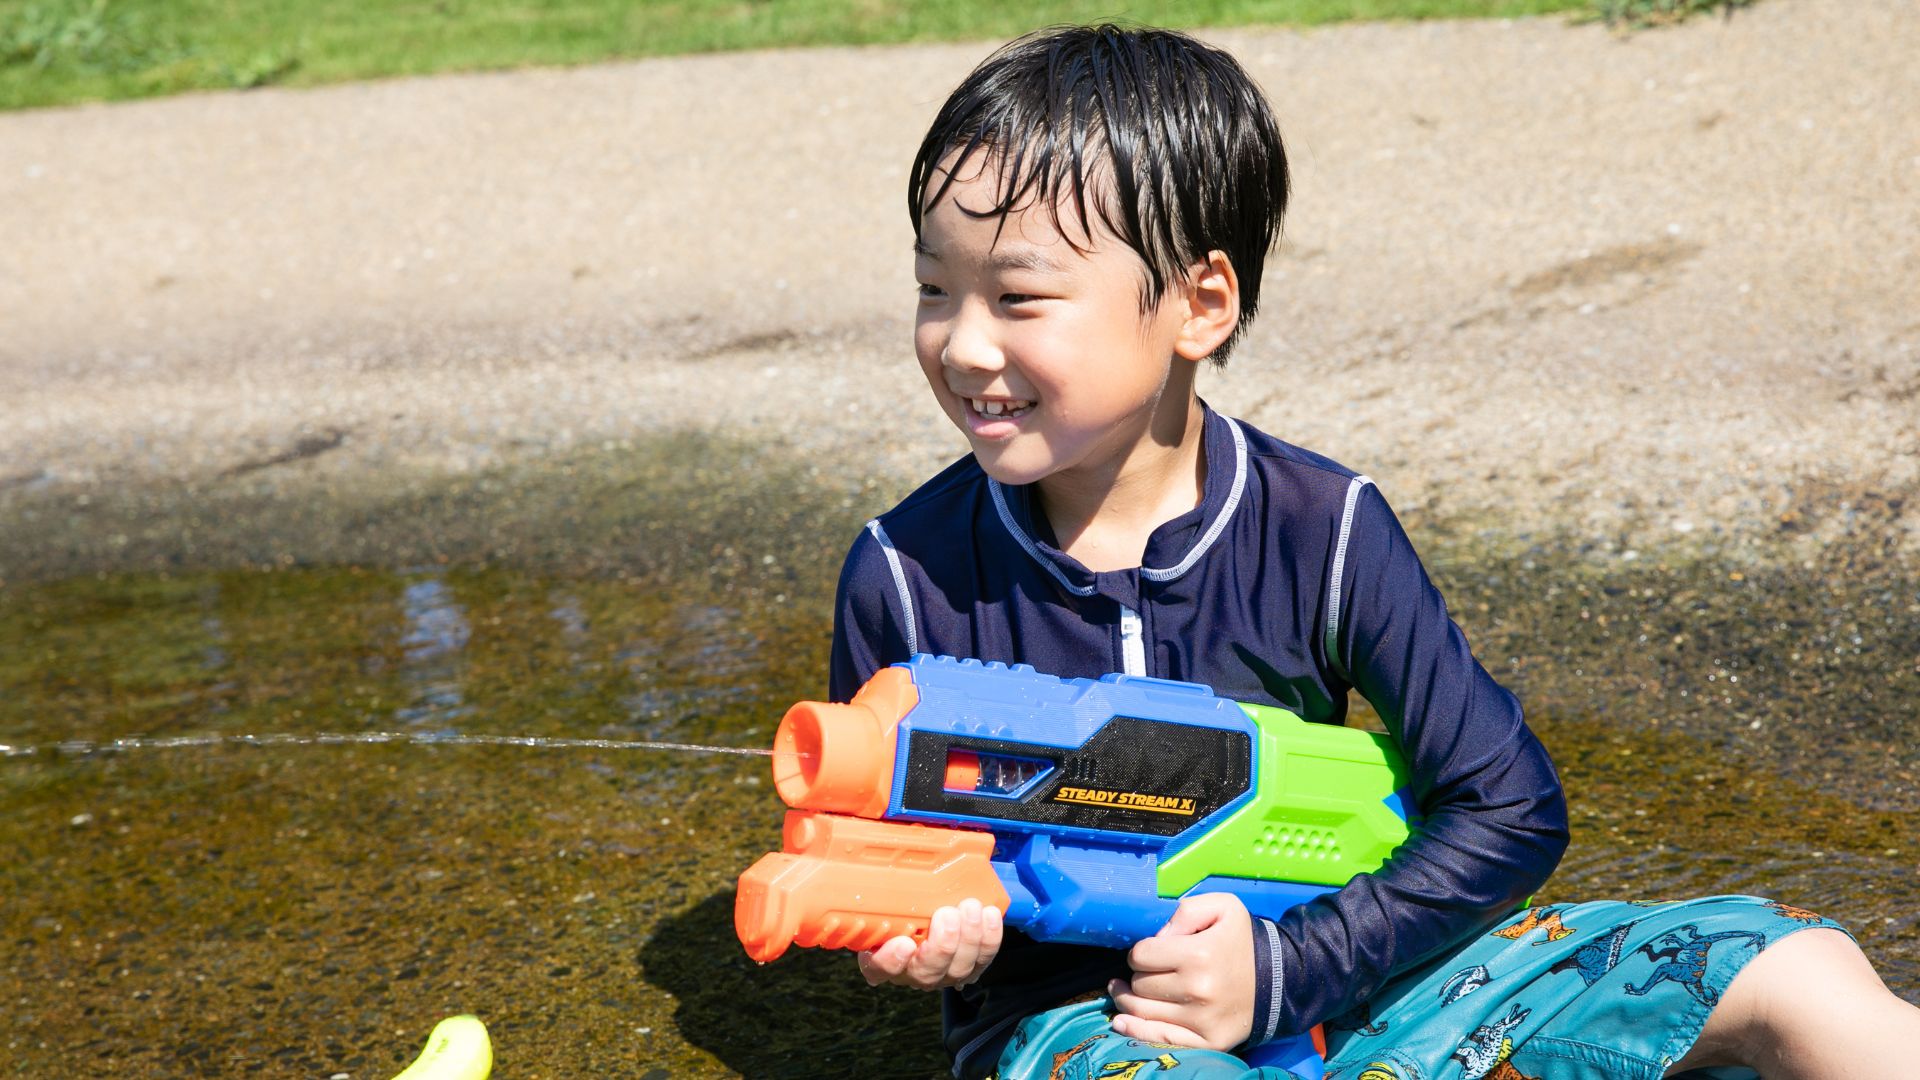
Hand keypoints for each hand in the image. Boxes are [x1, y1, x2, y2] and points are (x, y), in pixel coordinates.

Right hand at [857, 898, 1002, 989]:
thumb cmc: (901, 907)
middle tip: (947, 914)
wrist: (929, 915)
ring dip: (968, 937)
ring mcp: (943, 972)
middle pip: (925, 972)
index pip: (878, 968)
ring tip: (970, 908)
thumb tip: (874, 857)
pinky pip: (983, 959)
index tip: (903, 943)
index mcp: (881, 957)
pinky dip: (989, 938)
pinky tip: (988, 915)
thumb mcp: (884, 900)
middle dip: (942, 945)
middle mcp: (911, 972)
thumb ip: (881, 890)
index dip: (891, 960)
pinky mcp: (969, 967)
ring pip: (958, 968)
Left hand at [1108, 893, 1256, 1049]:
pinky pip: (1159, 1039)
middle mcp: (1198, 990)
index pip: (1141, 955)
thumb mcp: (1223, 907)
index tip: (1150, 953)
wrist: (1279, 980)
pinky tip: (1121, 1022)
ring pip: (1142, 1011)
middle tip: (1148, 972)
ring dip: (1128, 1000)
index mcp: (1199, 954)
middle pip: (1140, 985)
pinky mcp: (1208, 1041)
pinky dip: (1134, 1030)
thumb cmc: (1243, 941)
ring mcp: (1202, 1020)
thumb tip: (1156, 938)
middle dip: (1138, 975)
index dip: (1140, 952)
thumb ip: (1185, 911)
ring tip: (1123, 991)